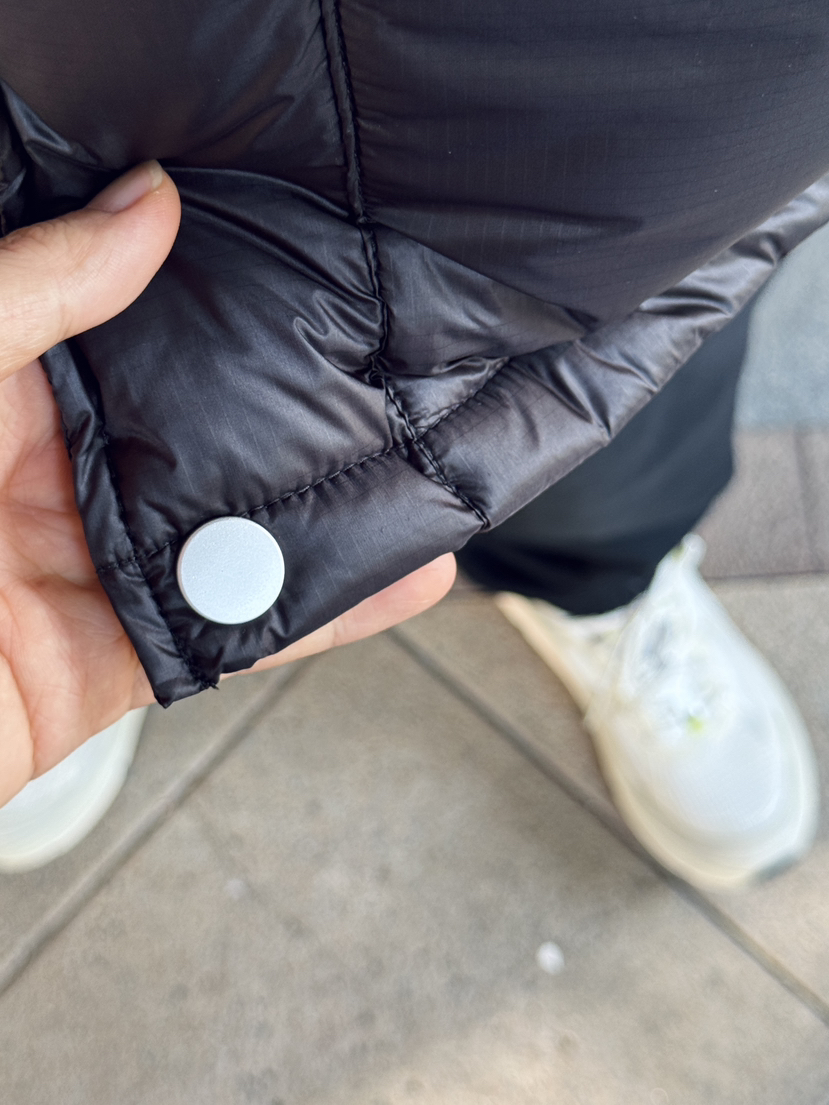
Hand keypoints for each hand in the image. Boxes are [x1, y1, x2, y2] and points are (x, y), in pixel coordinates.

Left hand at [0, 163, 455, 805]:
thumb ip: (25, 291)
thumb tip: (141, 211)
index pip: (113, 315)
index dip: (196, 279)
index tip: (283, 243)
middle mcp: (40, 473)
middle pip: (193, 425)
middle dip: (290, 395)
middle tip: (380, 351)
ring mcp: (81, 567)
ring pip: (229, 529)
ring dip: (330, 507)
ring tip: (424, 458)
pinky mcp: (111, 662)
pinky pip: (231, 630)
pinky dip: (320, 613)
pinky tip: (396, 577)